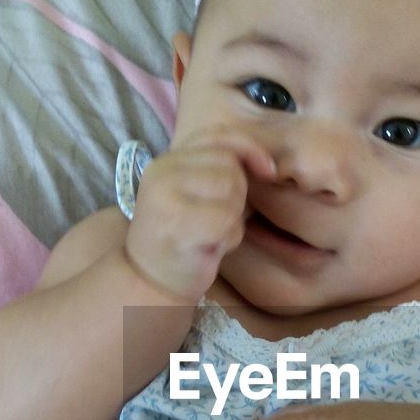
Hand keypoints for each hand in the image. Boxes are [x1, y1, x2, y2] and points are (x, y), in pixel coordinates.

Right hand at [124, 129, 275, 299]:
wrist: (151, 283)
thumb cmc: (184, 241)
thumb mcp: (196, 197)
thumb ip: (220, 171)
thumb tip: (267, 164)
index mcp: (166, 162)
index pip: (216, 136)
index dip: (249, 148)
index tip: (268, 170)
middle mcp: (162, 173)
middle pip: (230, 165)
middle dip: (238, 195)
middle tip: (217, 222)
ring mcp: (167, 198)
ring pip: (232, 190)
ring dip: (234, 219)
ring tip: (212, 235)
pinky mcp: (178, 224)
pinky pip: (227, 219)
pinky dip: (229, 237)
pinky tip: (212, 248)